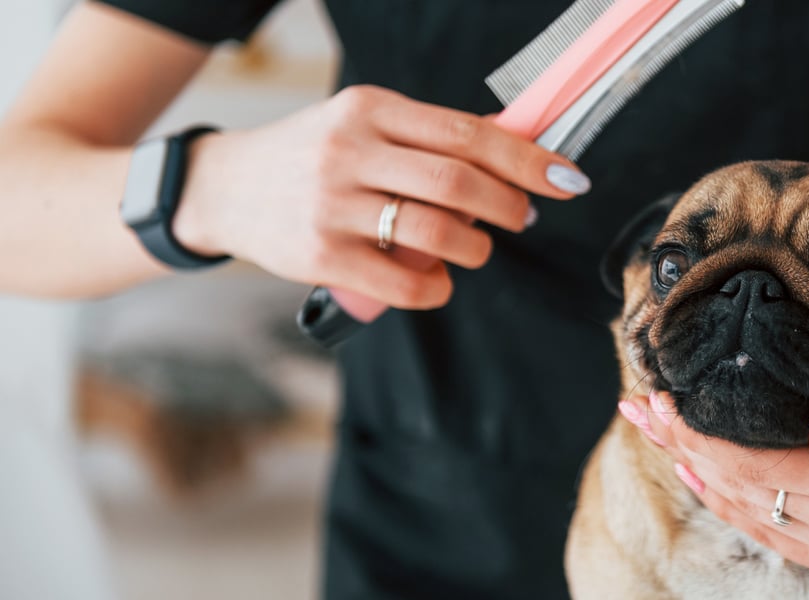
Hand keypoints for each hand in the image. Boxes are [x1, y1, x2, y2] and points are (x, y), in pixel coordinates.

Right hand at [171, 85, 591, 308]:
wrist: (224, 188)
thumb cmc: (314, 157)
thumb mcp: (363, 125)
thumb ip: (428, 139)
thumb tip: (516, 150)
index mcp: (370, 109)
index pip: (466, 133)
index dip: (526, 159)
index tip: (567, 178)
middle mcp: (350, 151)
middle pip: (458, 183)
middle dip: (508, 206)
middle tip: (523, 218)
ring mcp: (331, 204)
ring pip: (436, 232)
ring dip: (474, 248)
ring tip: (475, 248)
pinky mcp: (320, 255)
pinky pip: (403, 281)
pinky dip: (436, 287)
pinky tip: (439, 280)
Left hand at [617, 361, 808, 585]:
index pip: (757, 467)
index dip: (701, 438)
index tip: (659, 405)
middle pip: (743, 493)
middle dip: (685, 452)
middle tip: (639, 411)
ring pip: (752, 519)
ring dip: (701, 478)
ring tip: (657, 436)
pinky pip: (776, 536)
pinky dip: (733, 505)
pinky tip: (705, 476)